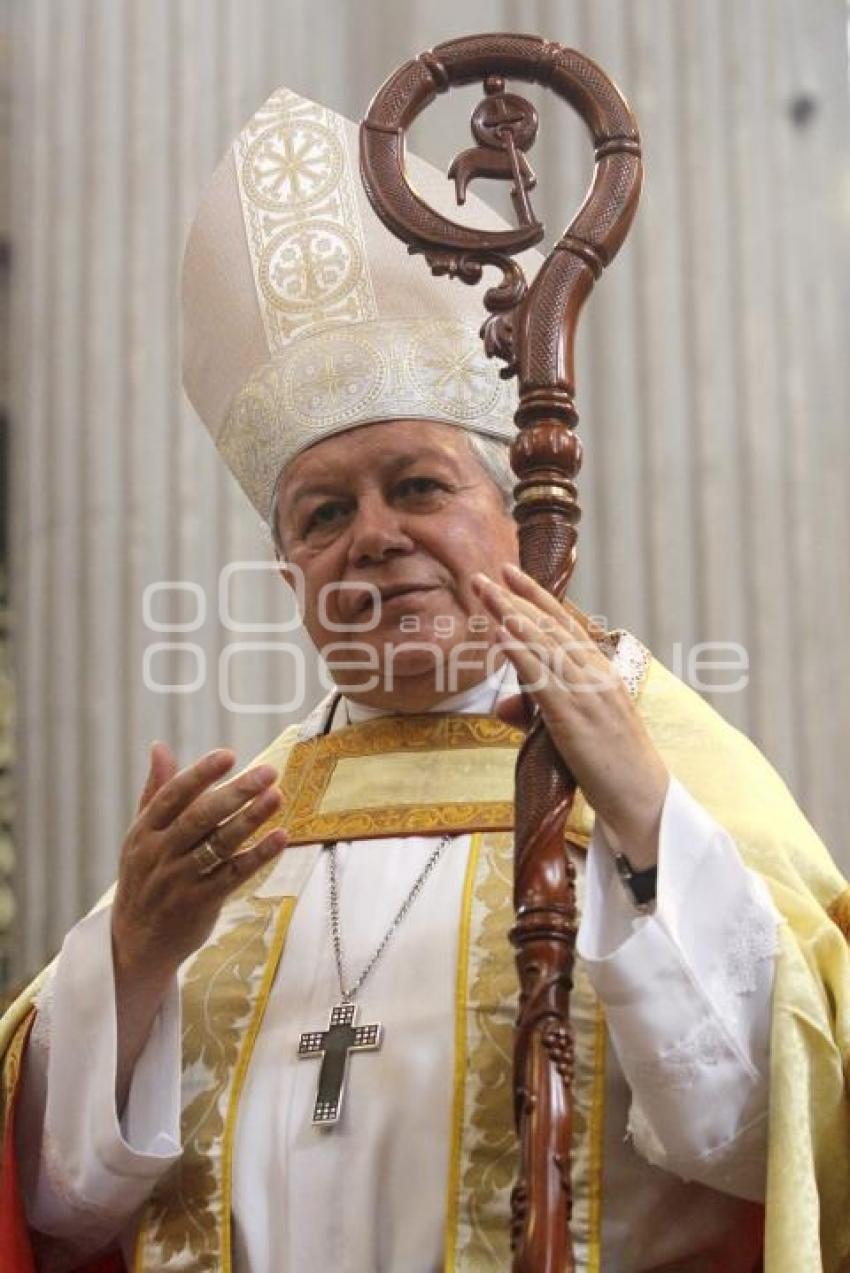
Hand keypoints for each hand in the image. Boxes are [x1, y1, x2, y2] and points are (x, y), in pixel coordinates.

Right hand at [111, 742, 286, 986]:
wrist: (136, 942)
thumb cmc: (145, 877)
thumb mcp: (141, 835)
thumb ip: (155, 791)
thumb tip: (160, 746)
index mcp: (144, 832)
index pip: (173, 796)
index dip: (200, 774)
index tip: (228, 755)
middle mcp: (160, 853)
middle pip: (200, 817)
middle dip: (236, 792)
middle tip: (268, 772)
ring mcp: (181, 880)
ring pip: (220, 844)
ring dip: (251, 819)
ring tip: (277, 796)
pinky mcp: (201, 902)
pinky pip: (234, 875)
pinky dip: (258, 855)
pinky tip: (280, 837)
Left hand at [472, 564, 668, 867]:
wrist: (644, 799)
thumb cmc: (611, 767)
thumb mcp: (573, 730)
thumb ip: (540, 709)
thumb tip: (505, 705)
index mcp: (601, 672)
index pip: (566, 624)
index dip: (537, 597)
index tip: (511, 573)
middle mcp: (596, 675)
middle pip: (550, 627)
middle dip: (515, 598)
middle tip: (485, 574)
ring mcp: (587, 694)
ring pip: (544, 645)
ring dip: (510, 615)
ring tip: (484, 592)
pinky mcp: (575, 718)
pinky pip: (543, 679)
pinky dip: (519, 653)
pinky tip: (499, 634)